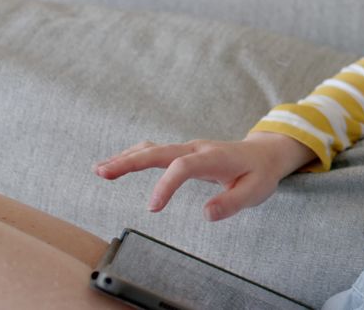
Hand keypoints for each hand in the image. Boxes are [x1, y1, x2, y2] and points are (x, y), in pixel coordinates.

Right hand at [93, 132, 316, 221]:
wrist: (264, 154)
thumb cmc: (259, 174)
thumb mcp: (255, 191)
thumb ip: (232, 203)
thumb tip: (207, 214)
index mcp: (214, 158)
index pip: (183, 166)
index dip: (165, 185)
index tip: (153, 208)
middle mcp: (197, 149)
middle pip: (160, 151)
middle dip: (131, 161)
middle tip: (104, 173)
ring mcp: (188, 148)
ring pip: (153, 148)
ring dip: (126, 158)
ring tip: (100, 170)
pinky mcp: (182, 152)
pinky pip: (154, 151)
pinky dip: (133, 156)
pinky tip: (114, 165)